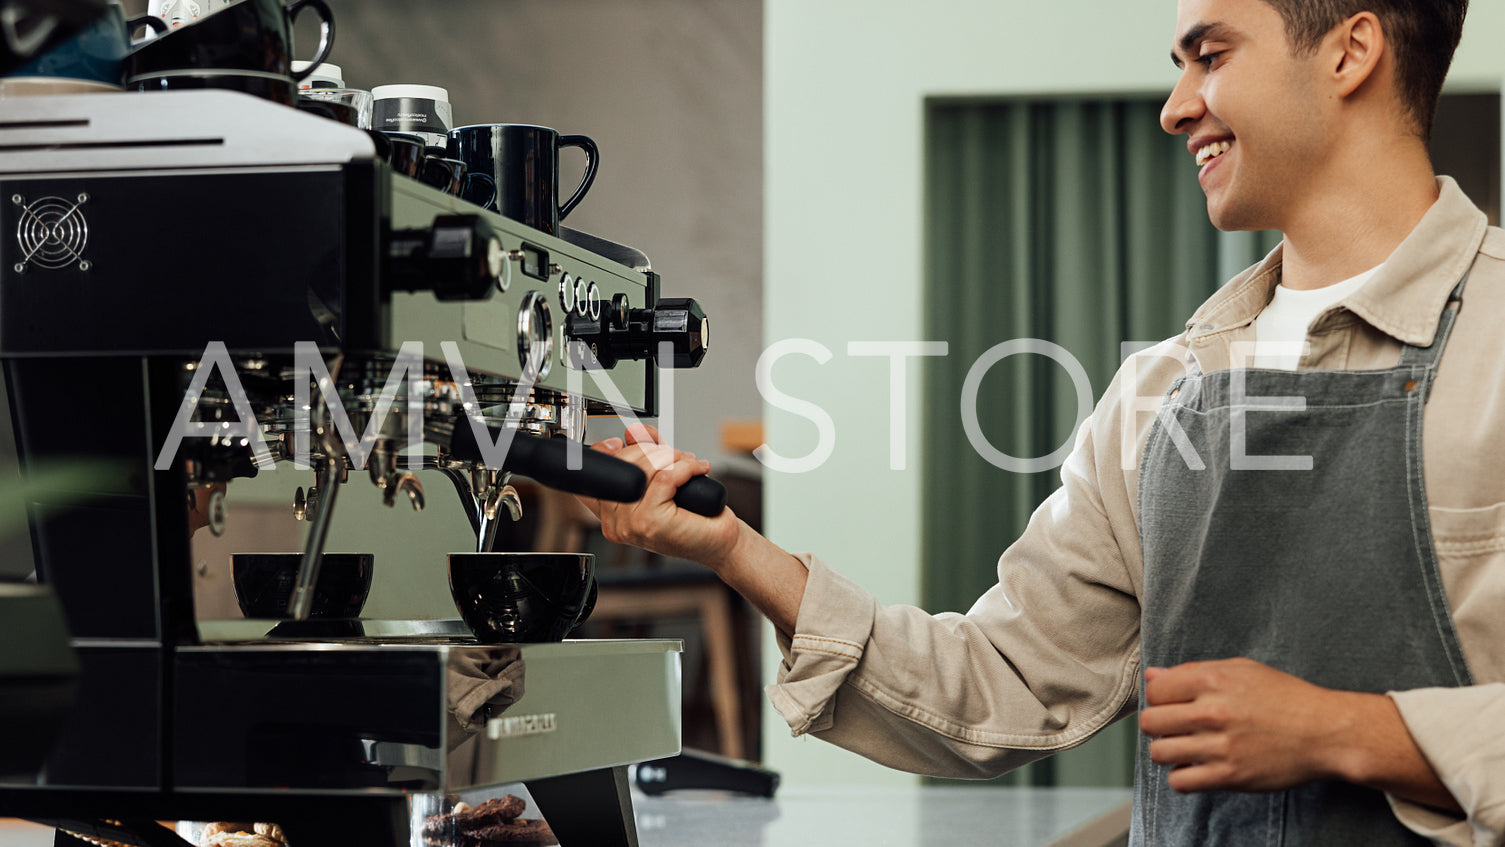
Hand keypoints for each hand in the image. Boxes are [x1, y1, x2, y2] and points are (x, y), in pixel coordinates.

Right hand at [580, 424, 740, 565]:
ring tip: (688, 464)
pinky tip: (697, 470)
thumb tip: (632, 432)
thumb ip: (645, 454)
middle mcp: (615, 523)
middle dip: (651, 450)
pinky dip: (685, 467)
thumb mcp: (664, 477)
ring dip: (672, 457)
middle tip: (674, 457)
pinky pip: (665, 476)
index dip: (604, 452)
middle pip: (621, 463)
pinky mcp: (650, 522)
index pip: (592, 475)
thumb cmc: (695, 516)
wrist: (720, 542)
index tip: (623, 441)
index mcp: (611, 514)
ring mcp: (630, 525)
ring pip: (643, 468)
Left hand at [1140, 658, 1350, 792]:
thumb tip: (1154, 675)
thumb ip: (1194, 672)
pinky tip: (1196, 767)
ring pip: (1160, 752)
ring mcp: (1219, 746)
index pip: (1154, 690)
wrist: (1325, 732)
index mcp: (1212, 680)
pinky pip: (1180, 782)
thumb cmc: (1286, 698)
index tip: (1172, 704)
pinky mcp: (1230, 775)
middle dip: (1159, 725)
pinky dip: (1182, 777)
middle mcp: (1211, 712)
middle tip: (1176, 727)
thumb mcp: (1242, 670)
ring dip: (1168, 751)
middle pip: (1151, 722)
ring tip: (1185, 748)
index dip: (1159, 697)